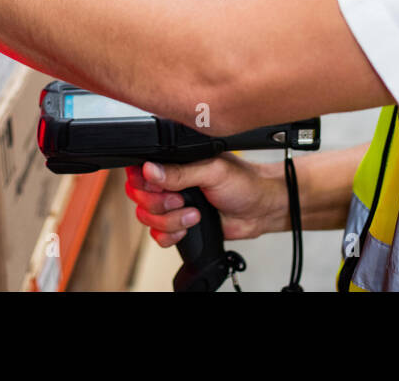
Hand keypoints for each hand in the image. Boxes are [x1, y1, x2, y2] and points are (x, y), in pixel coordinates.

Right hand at [125, 155, 286, 247]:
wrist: (260, 210)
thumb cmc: (243, 183)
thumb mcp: (212, 171)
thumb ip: (180, 172)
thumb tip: (150, 170)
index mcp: (175, 161)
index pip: (139, 169)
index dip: (142, 181)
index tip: (159, 186)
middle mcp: (170, 181)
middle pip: (139, 197)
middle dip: (160, 204)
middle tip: (182, 200)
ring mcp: (172, 204)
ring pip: (147, 218)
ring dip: (170, 221)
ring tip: (193, 214)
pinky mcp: (177, 224)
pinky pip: (157, 236)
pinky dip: (170, 235)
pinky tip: (189, 227)